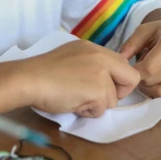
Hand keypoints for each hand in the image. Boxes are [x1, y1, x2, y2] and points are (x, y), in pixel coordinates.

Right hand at [19, 40, 139, 117]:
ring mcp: (101, 72)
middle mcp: (101, 56)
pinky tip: (72, 103)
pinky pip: (102, 109)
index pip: (123, 64)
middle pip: (130, 79)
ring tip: (75, 98)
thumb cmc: (43, 71)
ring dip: (96, 104)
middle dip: (116, 93)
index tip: (102, 87)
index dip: (117, 80)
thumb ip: (90, 64)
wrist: (29, 78)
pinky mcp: (99, 90)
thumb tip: (102, 81)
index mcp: (94, 47)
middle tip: (94, 97)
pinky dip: (88, 112)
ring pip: (114, 99)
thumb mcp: (72, 58)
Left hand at [119, 16, 160, 99]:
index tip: (131, 69)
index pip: (149, 68)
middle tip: (141, 71)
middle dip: (142, 79)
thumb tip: (120, 62)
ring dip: (151, 89)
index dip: (135, 71)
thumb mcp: (146, 30)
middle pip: (154, 81)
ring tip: (150, 77)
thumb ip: (131, 44)